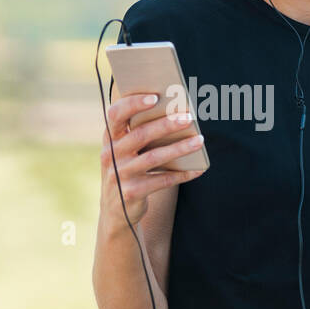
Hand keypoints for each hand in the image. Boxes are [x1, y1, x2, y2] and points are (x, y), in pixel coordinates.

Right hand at [100, 90, 205, 225]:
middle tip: (188, 117)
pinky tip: (198, 169)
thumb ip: (140, 133)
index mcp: (110, 138)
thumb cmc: (128, 170)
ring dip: (179, 148)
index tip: (154, 97)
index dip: (133, 104)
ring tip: (199, 140)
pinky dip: (181, 174)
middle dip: (165, 125)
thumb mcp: (126, 152)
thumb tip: (176, 113)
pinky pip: (161, 180)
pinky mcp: (131, 193)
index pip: (115, 114)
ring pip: (153, 157)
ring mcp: (120, 175)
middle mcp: (110, 154)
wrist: (116, 212)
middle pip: (140, 135)